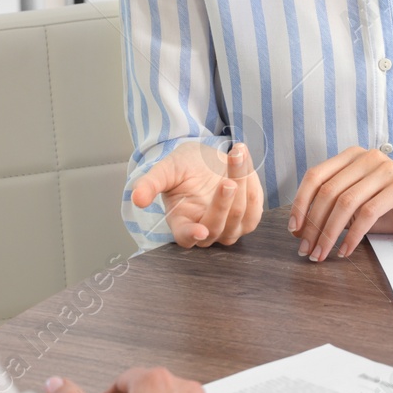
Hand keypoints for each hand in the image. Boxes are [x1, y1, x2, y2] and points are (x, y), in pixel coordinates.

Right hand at [130, 142, 263, 247]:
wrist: (206, 158)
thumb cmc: (184, 167)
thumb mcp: (165, 170)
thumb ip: (150, 183)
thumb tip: (137, 198)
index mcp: (181, 224)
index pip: (186, 238)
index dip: (192, 236)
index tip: (200, 231)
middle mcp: (206, 230)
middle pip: (217, 226)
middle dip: (223, 202)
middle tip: (227, 180)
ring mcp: (229, 228)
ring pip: (240, 216)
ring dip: (241, 183)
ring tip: (237, 154)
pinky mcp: (248, 218)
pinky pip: (255, 207)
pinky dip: (252, 183)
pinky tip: (245, 162)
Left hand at [288, 147, 392, 260]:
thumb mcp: (358, 206)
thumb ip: (332, 210)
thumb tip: (299, 230)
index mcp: (352, 157)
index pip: (315, 176)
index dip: (300, 204)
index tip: (294, 230)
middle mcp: (367, 157)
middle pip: (327, 191)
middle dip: (313, 225)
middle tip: (306, 250)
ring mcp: (385, 169)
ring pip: (345, 203)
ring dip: (329, 233)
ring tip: (322, 254)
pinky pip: (367, 212)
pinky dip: (352, 235)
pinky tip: (346, 251)